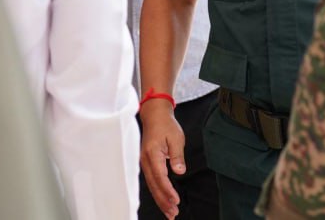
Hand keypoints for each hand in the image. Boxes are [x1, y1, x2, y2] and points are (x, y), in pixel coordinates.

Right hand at [139, 102, 185, 218]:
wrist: (154, 116)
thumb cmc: (166, 125)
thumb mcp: (176, 138)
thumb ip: (177, 156)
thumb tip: (179, 172)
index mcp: (152, 154)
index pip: (160, 176)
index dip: (167, 190)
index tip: (175, 200)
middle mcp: (146, 161)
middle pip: (154, 185)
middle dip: (163, 201)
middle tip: (173, 214)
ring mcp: (145, 163)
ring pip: (152, 186)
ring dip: (160, 200)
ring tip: (170, 213)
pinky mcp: (148, 164)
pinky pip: (152, 182)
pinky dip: (158, 192)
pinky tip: (164, 201)